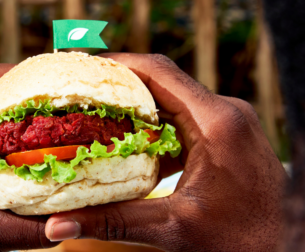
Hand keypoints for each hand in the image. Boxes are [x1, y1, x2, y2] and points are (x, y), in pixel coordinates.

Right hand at [44, 53, 286, 250]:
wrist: (285, 250)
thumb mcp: (173, 229)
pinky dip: (156, 129)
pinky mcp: (227, 138)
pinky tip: (134, 147)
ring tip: (100, 120)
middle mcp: (226, 114)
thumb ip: (114, 222)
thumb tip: (59, 224)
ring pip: (174, 102)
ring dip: (138, 110)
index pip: (159, 73)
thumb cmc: (243, 242)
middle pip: (163, 83)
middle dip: (121, 89)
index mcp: (217, 123)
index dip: (118, 65)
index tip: (84, 68)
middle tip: (83, 96)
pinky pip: (185, 120)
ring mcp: (229, 125)